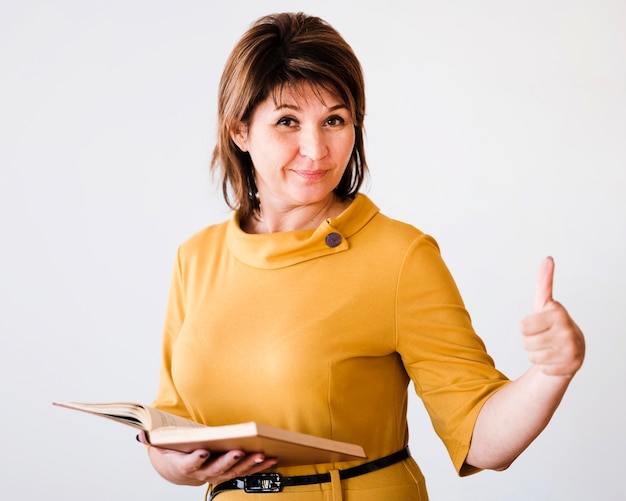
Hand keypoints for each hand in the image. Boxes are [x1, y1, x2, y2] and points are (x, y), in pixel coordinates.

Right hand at [137, 431, 276, 485]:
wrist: (174, 468)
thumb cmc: (170, 451)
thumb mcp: (158, 443)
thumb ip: (151, 437)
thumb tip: (140, 431)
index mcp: (182, 466)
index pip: (189, 465)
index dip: (195, 459)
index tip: (202, 452)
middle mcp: (201, 473)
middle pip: (215, 470)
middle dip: (228, 461)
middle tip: (238, 451)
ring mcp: (216, 474)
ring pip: (233, 473)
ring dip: (247, 465)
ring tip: (260, 455)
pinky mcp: (228, 472)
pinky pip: (244, 471)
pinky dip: (257, 466)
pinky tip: (270, 459)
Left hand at [520, 257, 584, 377]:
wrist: (572, 349)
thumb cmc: (552, 324)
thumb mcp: (545, 303)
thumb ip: (544, 282)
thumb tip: (548, 259)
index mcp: (558, 314)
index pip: (522, 326)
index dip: (526, 327)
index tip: (539, 324)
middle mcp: (568, 331)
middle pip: (526, 342)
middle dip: (530, 341)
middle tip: (543, 337)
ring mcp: (572, 350)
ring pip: (533, 356)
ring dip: (536, 354)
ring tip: (549, 347)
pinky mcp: (572, 366)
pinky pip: (543, 369)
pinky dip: (545, 366)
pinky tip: (555, 358)